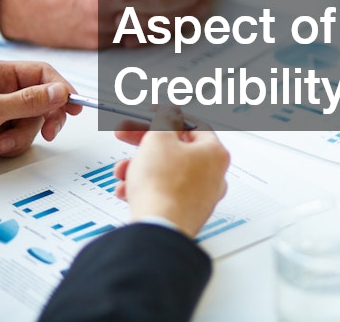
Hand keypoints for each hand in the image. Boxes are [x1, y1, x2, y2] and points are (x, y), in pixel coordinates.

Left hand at [0, 61, 80, 177]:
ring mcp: (1, 113)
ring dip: (22, 136)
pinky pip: (23, 137)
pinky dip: (13, 146)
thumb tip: (60, 91)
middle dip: (45, 117)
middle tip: (50, 130)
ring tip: (0, 143)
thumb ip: (28, 101)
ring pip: (34, 122)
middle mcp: (2, 91)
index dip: (61, 87)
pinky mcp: (0, 133)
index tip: (74, 104)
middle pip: (43, 99)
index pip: (41, 74)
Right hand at [113, 107, 229, 237]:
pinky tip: (129, 191)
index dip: (166, 116)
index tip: (150, 114)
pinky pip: (164, 193)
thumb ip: (164, 118)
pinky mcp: (186, 212)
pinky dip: (146, 188)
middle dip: (146, 144)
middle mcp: (214, 175)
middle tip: (126, 136)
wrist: (158, 229)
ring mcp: (202, 196)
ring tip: (124, 171)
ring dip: (141, 167)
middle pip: (177, 149)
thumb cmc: (163, 187)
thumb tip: (170, 110)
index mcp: (215, 153)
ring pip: (167, 172)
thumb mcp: (158, 138)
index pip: (192, 125)